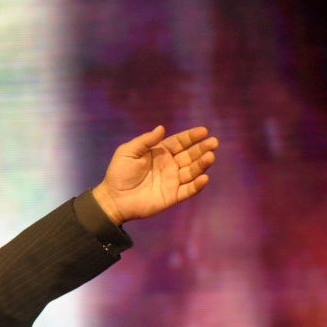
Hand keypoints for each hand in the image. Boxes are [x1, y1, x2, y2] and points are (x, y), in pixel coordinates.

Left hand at [92, 125, 218, 223]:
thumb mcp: (128, 152)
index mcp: (160, 153)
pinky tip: (204, 178)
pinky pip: (188, 190)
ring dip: (202, 164)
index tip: (203, 131)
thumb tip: (161, 128)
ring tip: (210, 156)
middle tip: (213, 142)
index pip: (180, 142)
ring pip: (192, 171)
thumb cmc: (119, 174)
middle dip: (202, 148)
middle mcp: (170, 165)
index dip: (191, 136)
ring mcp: (172, 181)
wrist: (113, 198)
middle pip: (190, 155)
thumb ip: (145, 141)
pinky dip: (197, 185)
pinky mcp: (172, 196)